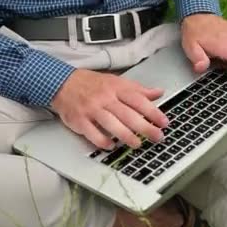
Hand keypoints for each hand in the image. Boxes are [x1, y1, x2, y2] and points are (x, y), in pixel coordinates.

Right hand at [51, 69, 168, 148]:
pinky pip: (92, 133)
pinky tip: (111, 146)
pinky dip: (102, 141)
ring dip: (126, 136)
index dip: (153, 112)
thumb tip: (158, 92)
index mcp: (116, 88)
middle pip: (127, 114)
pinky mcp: (79, 120)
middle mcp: (105, 98)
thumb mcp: (116, 81)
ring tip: (137, 144)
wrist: (62, 83)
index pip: (138, 100)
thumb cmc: (92, 84)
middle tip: (157, 137)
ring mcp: (91, 109)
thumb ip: (138, 89)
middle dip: (144, 127)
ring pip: (111, 124)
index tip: (164, 122)